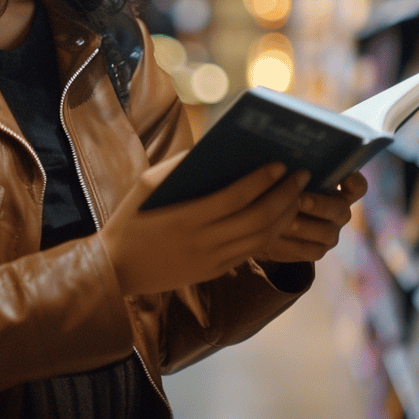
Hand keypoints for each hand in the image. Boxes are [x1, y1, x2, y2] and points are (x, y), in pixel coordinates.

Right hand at [100, 154, 309, 296]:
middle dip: (285, 195)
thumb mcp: (147, 183)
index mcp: (188, 216)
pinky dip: (271, 233)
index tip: (281, 163)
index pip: (237, 197)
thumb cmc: (131, 218)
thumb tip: (214, 147)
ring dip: (285, 215)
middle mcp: (205, 241)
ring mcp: (212, 260)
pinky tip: (281, 216)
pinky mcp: (215, 271)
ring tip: (298, 194)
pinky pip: (252, 252)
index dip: (263, 180)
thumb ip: (179, 165)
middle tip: (302, 175)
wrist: (116, 269)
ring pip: (262, 238)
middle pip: (259, 219)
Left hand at [252, 171, 367, 263]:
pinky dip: (291, 243)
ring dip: (302, 226)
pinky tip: (273, 236)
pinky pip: (309, 251)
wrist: (268, 221)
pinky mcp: (317, 251)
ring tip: (280, 220)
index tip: (342, 176)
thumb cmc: (280, 189)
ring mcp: (331, 233)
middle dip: (318, 204)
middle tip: (297, 199)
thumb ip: (294, 173)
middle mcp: (340, 212)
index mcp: (339, 190)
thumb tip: (285, 158)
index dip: (354, 182)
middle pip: (341, 210)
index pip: (358, 186)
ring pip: (326, 233)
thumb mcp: (288, 178)